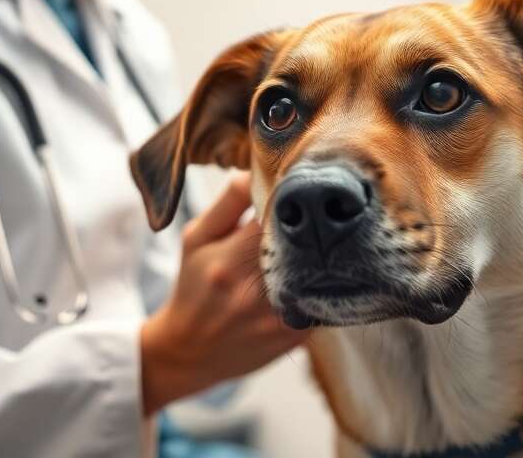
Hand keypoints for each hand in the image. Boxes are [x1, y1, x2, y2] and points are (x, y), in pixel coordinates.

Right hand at [139, 173, 308, 414]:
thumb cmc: (193, 286)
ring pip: (322, 273)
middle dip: (316, 227)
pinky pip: (325, 301)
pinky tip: (328, 273)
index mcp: (229, 260)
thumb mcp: (196, 239)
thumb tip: (256, 170)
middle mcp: (255, 291)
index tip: (303, 191)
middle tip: (325, 212)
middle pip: (306, 244)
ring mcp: (278, 318)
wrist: (188, 353)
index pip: (278, 216)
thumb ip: (228, 203)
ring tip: (334, 238)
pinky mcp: (295, 337)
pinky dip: (327, 285)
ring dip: (328, 256)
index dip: (295, 200)